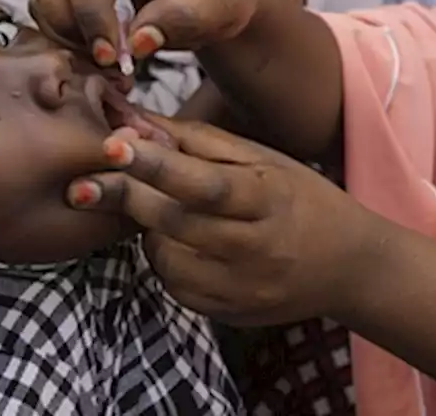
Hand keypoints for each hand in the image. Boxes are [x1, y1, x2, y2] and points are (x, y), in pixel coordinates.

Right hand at [27, 0, 260, 68]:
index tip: (111, 55)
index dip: (91, 10)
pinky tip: (91, 55)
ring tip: (100, 61)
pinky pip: (45, 4)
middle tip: (99, 60)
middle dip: (64, 20)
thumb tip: (136, 43)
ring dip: (59, 31)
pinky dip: (60, 34)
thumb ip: (176, 21)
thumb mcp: (212, 7)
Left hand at [69, 116, 379, 325]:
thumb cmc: (299, 198)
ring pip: (167, 260)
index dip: (155, 165)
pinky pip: (175, 287)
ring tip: (152, 209)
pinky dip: (163, 261)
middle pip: (176, 223)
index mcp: (269, 198)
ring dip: (145, 231)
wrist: (349, 266)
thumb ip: (198, 141)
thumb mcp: (262, 159)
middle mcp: (257, 248)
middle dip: (126, 197)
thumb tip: (137, 122)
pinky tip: (176, 242)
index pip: (205, 184)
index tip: (114, 145)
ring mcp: (243, 288)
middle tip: (86, 182)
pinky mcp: (229, 314)